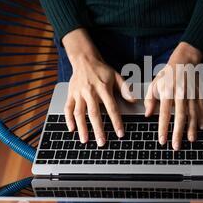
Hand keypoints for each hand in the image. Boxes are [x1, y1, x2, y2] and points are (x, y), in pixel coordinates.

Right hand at [62, 28, 134, 145]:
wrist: (84, 59)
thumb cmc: (102, 70)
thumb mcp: (116, 76)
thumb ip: (125, 89)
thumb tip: (134, 100)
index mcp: (103, 88)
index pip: (111, 108)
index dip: (116, 122)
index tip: (120, 133)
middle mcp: (90, 92)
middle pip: (94, 114)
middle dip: (98, 129)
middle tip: (102, 142)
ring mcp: (79, 94)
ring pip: (79, 113)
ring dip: (82, 128)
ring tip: (85, 140)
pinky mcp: (70, 94)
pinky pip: (68, 108)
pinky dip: (68, 119)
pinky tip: (71, 129)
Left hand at [144, 42, 202, 149]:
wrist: (185, 60)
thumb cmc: (167, 74)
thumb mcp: (154, 83)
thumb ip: (150, 99)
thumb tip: (147, 114)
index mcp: (167, 91)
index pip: (164, 113)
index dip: (163, 128)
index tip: (162, 140)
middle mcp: (180, 93)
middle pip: (180, 116)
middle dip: (178, 132)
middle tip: (176, 146)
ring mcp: (192, 93)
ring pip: (193, 113)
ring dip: (192, 128)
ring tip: (191, 140)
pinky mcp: (200, 93)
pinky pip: (202, 107)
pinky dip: (202, 118)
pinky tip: (201, 128)